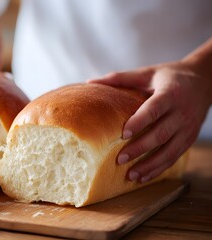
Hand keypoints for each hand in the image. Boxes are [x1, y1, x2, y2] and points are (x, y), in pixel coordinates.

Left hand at [88, 61, 211, 182]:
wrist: (206, 80)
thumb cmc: (171, 76)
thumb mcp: (148, 72)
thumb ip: (120, 78)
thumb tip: (90, 81)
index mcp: (170, 93)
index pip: (155, 109)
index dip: (140, 121)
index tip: (123, 134)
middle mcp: (182, 112)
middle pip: (161, 134)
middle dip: (140, 148)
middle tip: (120, 159)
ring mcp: (188, 127)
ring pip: (170, 150)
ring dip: (150, 165)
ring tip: (131, 175)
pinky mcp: (190, 138)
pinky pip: (175, 156)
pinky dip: (160, 168)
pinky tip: (144, 176)